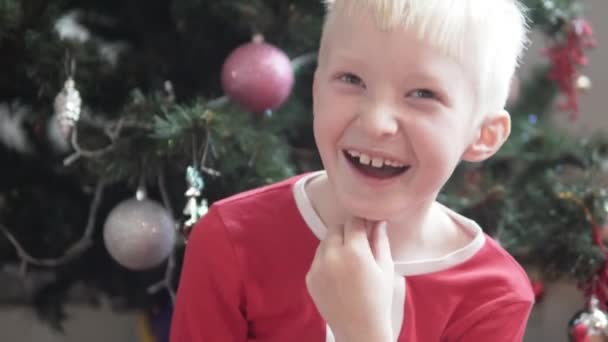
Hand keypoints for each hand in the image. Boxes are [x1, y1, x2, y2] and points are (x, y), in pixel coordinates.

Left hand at [306, 217, 393, 341]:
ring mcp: (317, 268)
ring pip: (324, 243)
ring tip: (348, 261)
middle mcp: (331, 256)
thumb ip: (380, 240)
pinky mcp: (309, 278)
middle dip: (346, 232)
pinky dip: (327, 260)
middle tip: (358, 245)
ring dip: (335, 245)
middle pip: (335, 229)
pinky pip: (317, 259)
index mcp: (354, 252)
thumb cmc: (378, 299)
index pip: (353, 221)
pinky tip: (338, 275)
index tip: (367, 228)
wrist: (359, 330)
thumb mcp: (386, 268)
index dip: (361, 222)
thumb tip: (378, 221)